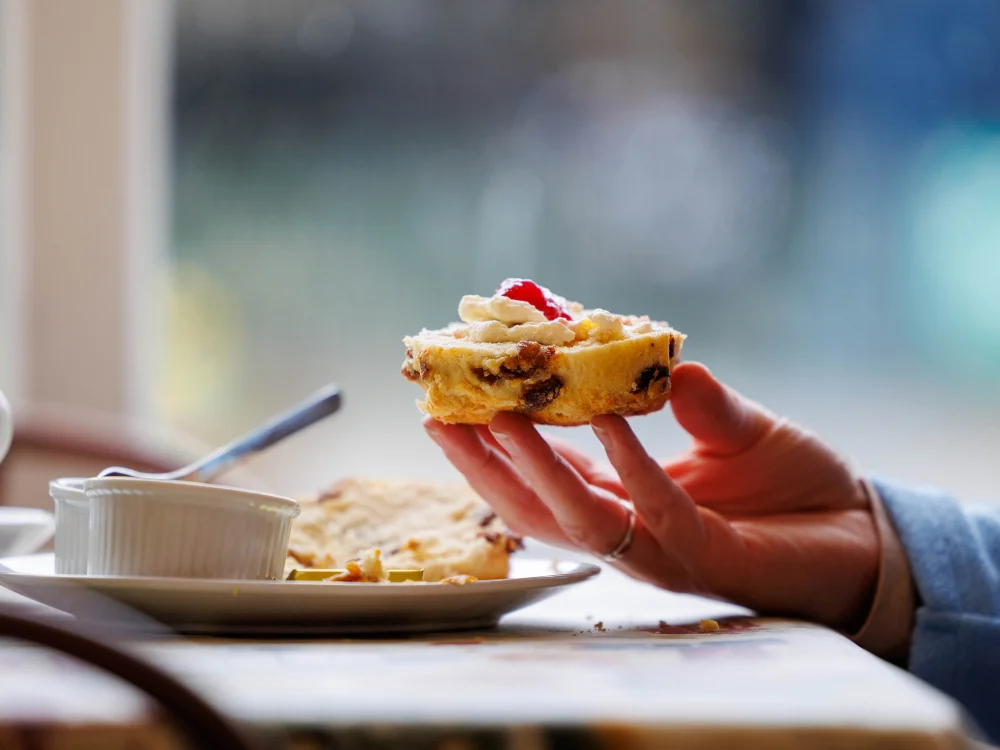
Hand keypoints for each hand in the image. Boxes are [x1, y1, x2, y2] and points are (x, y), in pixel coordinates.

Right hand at [424, 362, 878, 630]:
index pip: (544, 475)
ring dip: (532, 468)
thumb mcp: (741, 429)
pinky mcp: (705, 559)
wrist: (865, 534)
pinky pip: (653, 510)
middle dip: (484, 465)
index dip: (496, 445)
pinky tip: (604, 418)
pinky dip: (627, 463)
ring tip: (495, 415)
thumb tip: (667, 360)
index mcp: (626, 501)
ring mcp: (662, 552)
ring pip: (576, 520)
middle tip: (440, 414)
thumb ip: (701, 402)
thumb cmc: (796, 487)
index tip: (454, 401)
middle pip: (536, 507)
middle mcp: (631, 533)